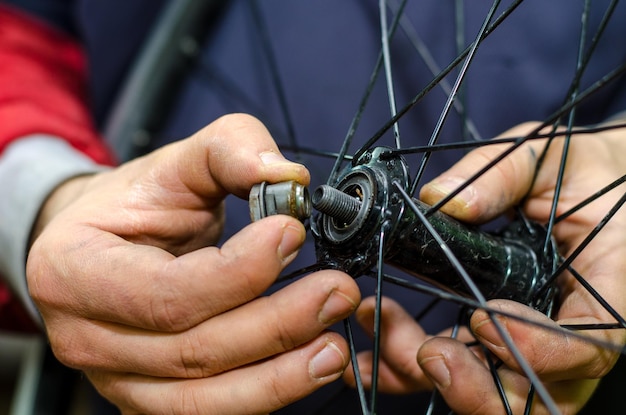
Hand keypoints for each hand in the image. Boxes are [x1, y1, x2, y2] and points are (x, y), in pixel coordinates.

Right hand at [27, 114, 360, 413]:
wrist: (105, 244)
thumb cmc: (136, 206)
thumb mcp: (176, 162)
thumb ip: (230, 150)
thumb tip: (288, 177)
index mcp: (74, 272)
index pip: (165, 292)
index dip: (238, 272)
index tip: (291, 233)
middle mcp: (85, 337)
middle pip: (193, 350)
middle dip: (277, 324)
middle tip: (337, 292)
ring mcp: (116, 378)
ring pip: (205, 397)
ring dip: (281, 375)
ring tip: (334, 346)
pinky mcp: (150, 398)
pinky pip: (212, 409)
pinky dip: (265, 393)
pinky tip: (308, 367)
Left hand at [344, 121, 625, 412]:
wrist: (591, 186)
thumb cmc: (579, 171)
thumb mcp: (547, 157)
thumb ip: (501, 175)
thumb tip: (443, 201)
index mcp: (606, 289)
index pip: (587, 345)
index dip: (537, 349)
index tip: (481, 319)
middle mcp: (572, 332)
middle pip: (535, 396)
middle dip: (476, 389)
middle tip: (428, 353)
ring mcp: (531, 344)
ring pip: (489, 395)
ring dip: (428, 375)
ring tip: (378, 321)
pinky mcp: (493, 343)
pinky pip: (456, 374)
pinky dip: (407, 371)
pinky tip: (366, 356)